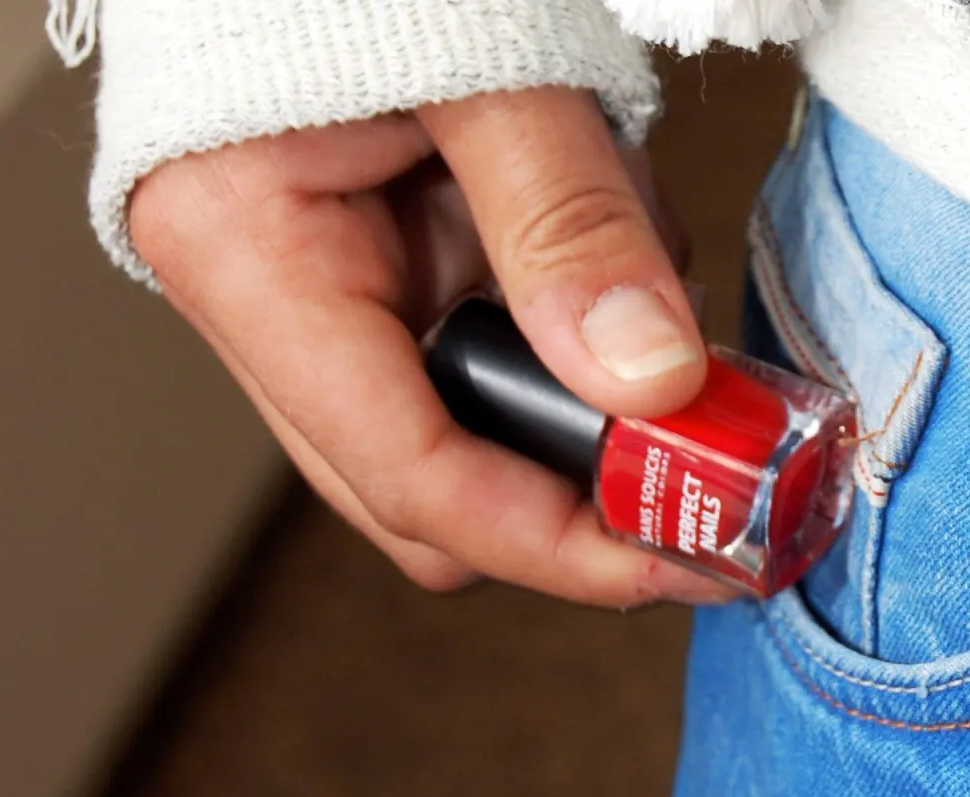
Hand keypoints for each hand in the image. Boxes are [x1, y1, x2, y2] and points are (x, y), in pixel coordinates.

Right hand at [129, 87, 733, 605]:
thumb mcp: (487, 65)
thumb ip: (566, 220)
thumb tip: (650, 381)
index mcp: (251, 258)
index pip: (407, 473)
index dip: (552, 541)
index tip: (678, 559)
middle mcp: (282, 309)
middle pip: (438, 495)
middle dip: (582, 498)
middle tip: (718, 470)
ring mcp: (341, 300)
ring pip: (483, 435)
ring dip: (594, 403)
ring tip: (655, 291)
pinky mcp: (399, 276)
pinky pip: (507, 354)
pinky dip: (590, 332)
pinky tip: (620, 256)